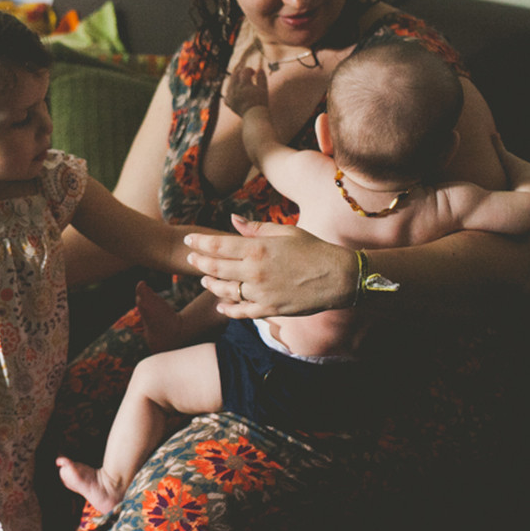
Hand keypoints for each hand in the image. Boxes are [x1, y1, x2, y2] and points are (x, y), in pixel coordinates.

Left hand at [185, 215, 356, 318]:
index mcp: (257, 249)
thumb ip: (256, 228)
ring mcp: (260, 293)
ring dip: (210, 285)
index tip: (190, 240)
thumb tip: (232, 219)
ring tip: (203, 279)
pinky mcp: (269, 309)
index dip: (200, 243)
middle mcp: (254, 272)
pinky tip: (220, 305)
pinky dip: (227, 309)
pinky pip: (241, 311)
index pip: (217, 245)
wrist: (339, 277)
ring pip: (224, 291)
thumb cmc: (314, 249)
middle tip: (190, 258)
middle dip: (199, 262)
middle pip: (215, 268)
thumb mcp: (285, 232)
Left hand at [222, 63, 268, 117]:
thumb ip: (261, 78)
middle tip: (246, 74)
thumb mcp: (263, 89)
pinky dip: (230, 90)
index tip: (253, 73)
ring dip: (235, 80)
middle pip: (234, 75)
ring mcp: (230, 96)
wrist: (254, 116)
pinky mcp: (228, 102)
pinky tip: (235, 91)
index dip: (249, 70)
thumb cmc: (260, 102)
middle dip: (240, 72)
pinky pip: (226, 93)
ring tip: (242, 82)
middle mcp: (235, 89)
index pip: (244, 71)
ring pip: (229, 83)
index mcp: (244, 85)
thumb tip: (260, 69)